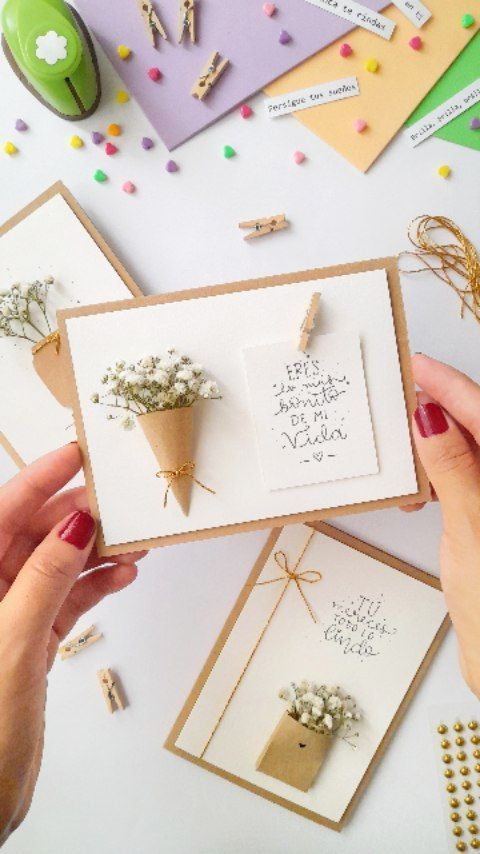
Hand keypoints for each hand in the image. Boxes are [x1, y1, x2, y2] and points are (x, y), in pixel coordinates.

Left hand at [0, 443, 143, 843]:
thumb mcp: (14, 640)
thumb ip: (45, 577)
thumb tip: (76, 522)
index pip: (4, 511)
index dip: (39, 478)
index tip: (76, 452)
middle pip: (33, 533)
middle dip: (77, 515)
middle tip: (121, 504)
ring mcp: (9, 612)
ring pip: (56, 564)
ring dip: (94, 551)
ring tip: (134, 542)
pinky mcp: (30, 637)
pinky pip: (66, 596)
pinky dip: (95, 585)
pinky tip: (124, 576)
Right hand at [407, 354, 479, 696]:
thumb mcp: (471, 527)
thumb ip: (453, 468)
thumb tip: (429, 414)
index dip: (451, 385)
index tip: (416, 363)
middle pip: (477, 429)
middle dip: (440, 407)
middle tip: (400, 388)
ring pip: (467, 456)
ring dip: (434, 444)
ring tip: (401, 436)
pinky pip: (461, 483)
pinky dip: (436, 477)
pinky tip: (416, 485)